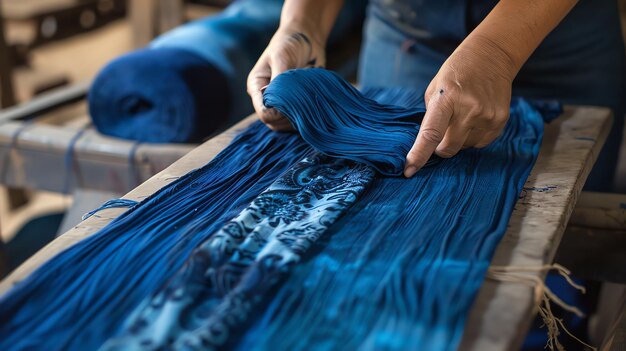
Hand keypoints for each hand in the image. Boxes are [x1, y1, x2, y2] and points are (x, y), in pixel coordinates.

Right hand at [247, 26, 325, 130]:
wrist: (306, 38)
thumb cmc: (290, 42)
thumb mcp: (282, 57)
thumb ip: (279, 80)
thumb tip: (277, 102)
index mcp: (257, 86)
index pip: (262, 111)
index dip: (276, 114)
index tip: (292, 107)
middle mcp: (266, 97)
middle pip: (272, 122)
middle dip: (287, 119)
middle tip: (305, 106)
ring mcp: (280, 102)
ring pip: (284, 124)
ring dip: (297, 119)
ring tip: (309, 104)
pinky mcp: (294, 104)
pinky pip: (296, 119)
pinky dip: (304, 117)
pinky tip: (313, 107)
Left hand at [404, 35, 515, 177]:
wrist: (491, 56)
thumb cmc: (455, 73)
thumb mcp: (434, 89)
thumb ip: (430, 117)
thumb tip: (428, 145)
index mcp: (446, 99)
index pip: (430, 134)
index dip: (419, 155)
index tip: (408, 170)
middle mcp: (469, 109)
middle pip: (448, 148)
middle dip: (440, 147)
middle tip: (442, 131)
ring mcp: (487, 116)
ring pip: (465, 147)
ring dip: (459, 139)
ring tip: (462, 116)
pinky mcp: (500, 120)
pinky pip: (481, 143)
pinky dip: (474, 137)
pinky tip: (474, 118)